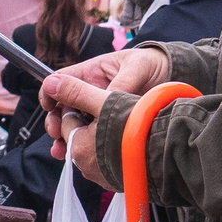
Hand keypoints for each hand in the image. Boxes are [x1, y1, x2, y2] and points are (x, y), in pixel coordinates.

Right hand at [42, 46, 171, 180]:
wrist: (172, 77)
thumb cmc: (151, 64)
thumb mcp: (137, 68)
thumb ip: (120, 82)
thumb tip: (102, 99)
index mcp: (89, 74)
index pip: (60, 80)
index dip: (50, 93)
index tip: (50, 107)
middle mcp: (88, 93)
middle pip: (61, 107)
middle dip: (56, 122)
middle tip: (58, 133)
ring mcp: (96, 111)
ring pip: (72, 126)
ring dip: (64, 139)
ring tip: (62, 151)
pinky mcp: (106, 127)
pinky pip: (88, 137)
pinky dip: (79, 147)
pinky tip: (74, 157)